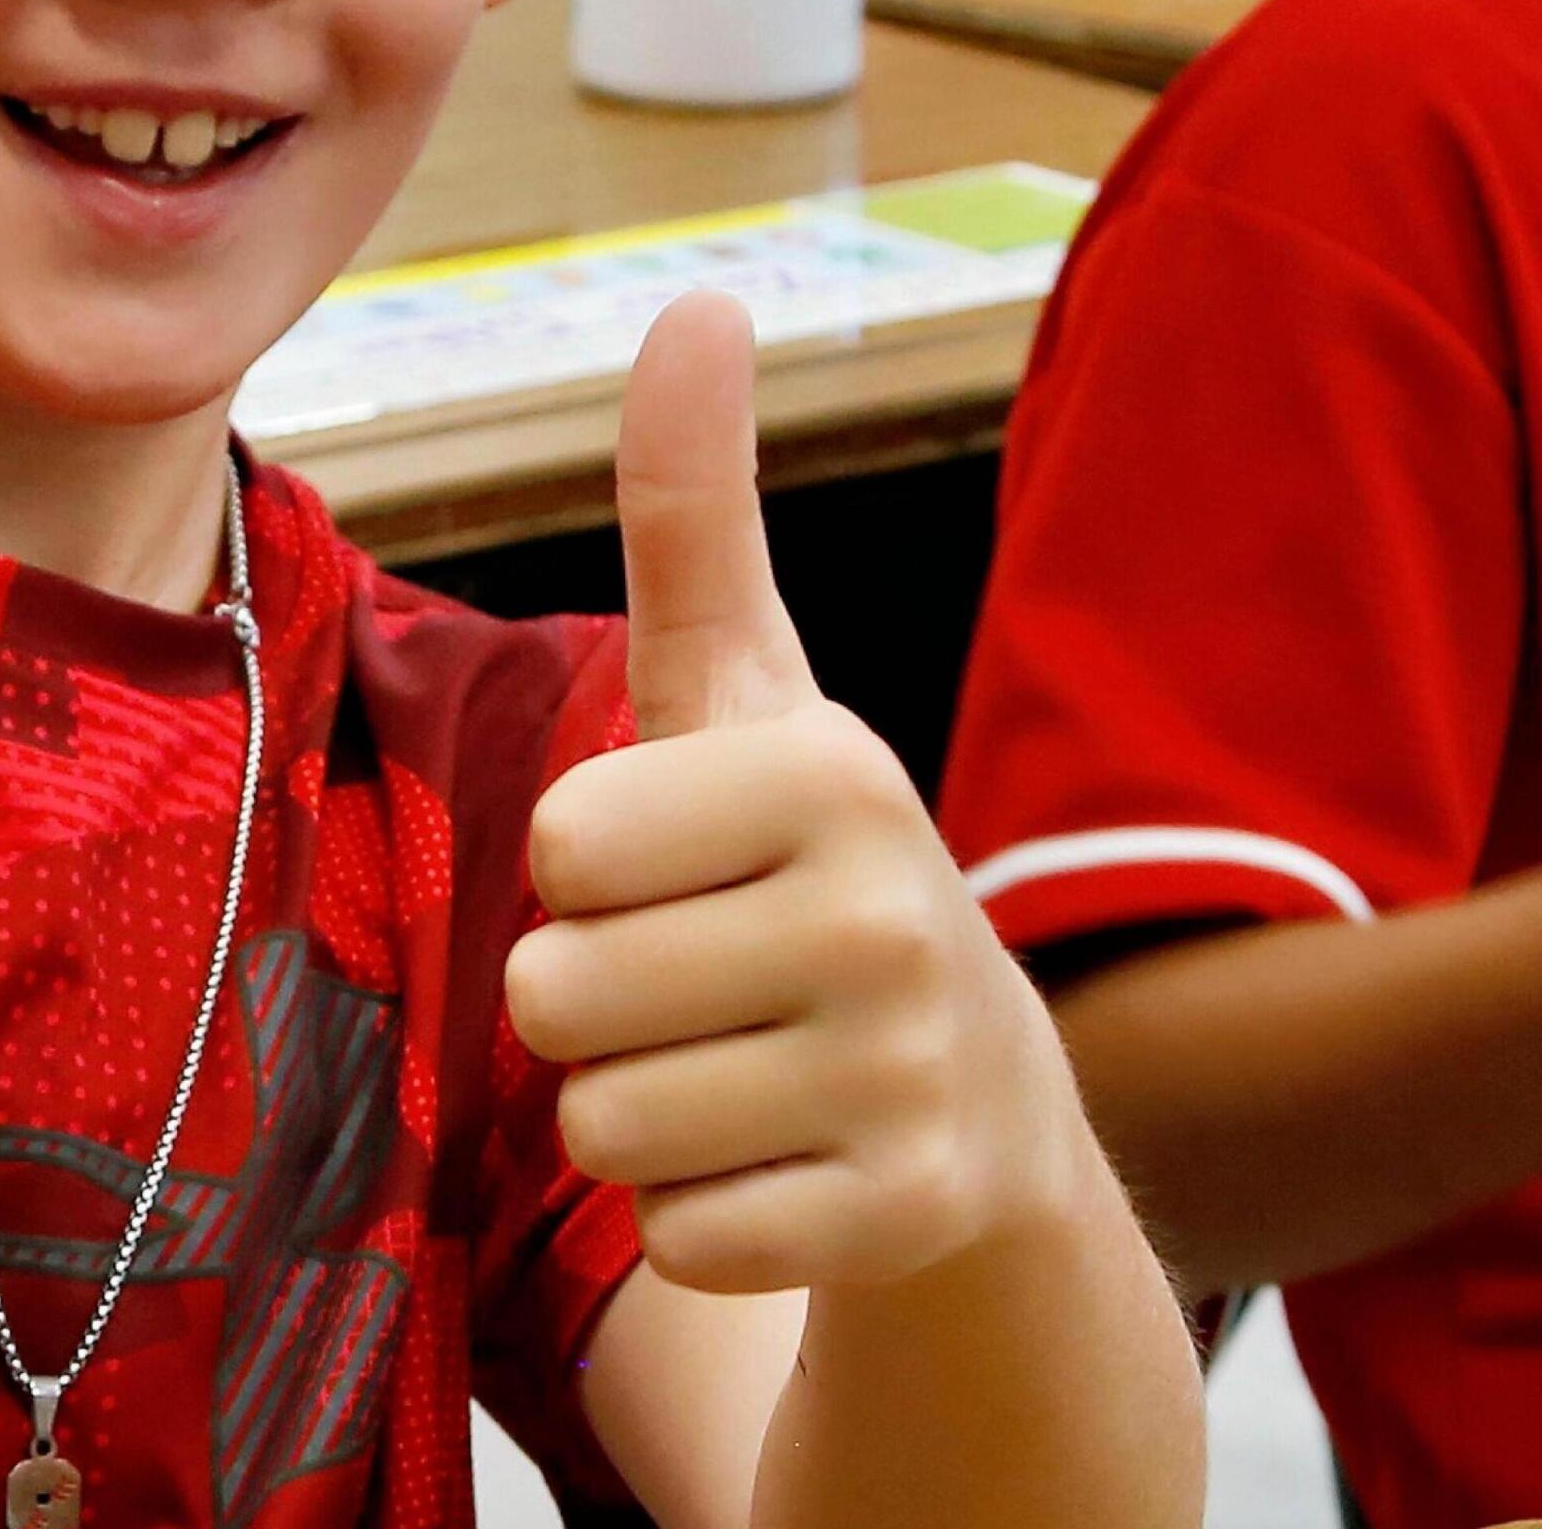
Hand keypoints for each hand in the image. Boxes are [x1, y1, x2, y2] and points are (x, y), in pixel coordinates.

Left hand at [510, 297, 1083, 1294]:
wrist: (984, 1107)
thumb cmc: (810, 873)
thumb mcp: (752, 695)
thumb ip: (696, 512)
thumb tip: (697, 300)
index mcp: (837, 770)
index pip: (558, 843)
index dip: (587, 871)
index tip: (688, 869)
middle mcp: (894, 918)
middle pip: (557, 995)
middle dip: (595, 1006)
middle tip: (706, 987)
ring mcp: (911, 1079)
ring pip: (604, 1128)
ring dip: (641, 1115)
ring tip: (743, 1072)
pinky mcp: (904, 1221)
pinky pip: (679, 1240)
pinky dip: (704, 1218)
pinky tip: (786, 1165)